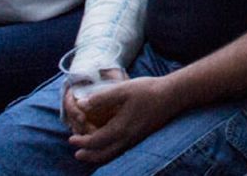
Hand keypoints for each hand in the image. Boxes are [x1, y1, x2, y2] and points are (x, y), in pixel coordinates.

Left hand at [66, 74, 181, 164]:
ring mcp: (136, 139)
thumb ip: (102, 98)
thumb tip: (82, 104)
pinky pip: (121, 151)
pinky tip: (110, 145)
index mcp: (120, 129)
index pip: (95, 141)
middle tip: (77, 152)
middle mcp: (127, 139)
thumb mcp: (124, 90)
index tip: (71, 138)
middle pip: (103, 155)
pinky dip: (110, 152)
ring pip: (113, 155)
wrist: (175, 95)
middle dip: (88, 155)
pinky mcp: (142, 136)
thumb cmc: (149, 90)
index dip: (81, 141)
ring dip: (99, 156)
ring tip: (90, 153)